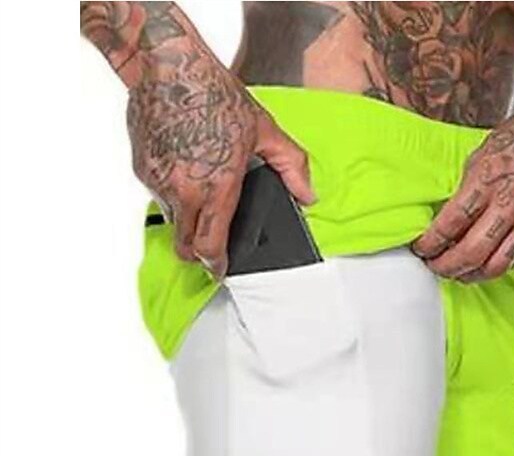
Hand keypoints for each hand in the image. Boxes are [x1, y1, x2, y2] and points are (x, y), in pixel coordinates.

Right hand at [127, 49, 314, 276]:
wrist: (168, 64)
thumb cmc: (214, 93)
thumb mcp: (265, 130)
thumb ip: (292, 166)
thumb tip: (308, 194)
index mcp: (216, 187)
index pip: (210, 245)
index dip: (215, 264)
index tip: (219, 270)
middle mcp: (183, 190)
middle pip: (184, 246)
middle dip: (197, 254)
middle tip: (209, 250)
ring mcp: (158, 180)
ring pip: (170, 219)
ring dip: (185, 218)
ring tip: (201, 196)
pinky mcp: (141, 168)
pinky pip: (157, 194)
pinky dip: (171, 193)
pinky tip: (185, 171)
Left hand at [412, 96, 513, 281]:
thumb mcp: (483, 154)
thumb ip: (466, 191)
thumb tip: (446, 221)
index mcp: (488, 180)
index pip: (450, 225)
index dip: (429, 243)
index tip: (420, 248)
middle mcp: (510, 203)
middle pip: (471, 253)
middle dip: (446, 266)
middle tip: (433, 266)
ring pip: (496, 266)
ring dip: (471, 275)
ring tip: (457, 273)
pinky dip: (496, 266)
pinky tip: (484, 264)